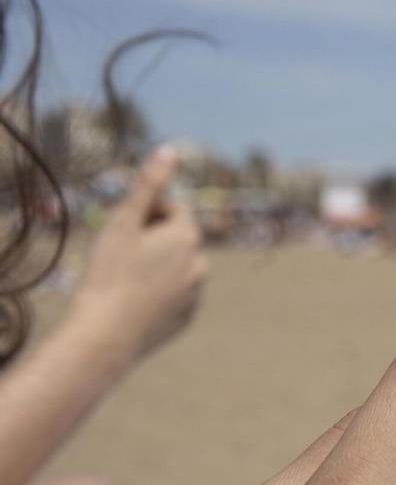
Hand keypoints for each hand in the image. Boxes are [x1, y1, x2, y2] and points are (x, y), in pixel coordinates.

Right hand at [71, 145, 206, 363]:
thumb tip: (170, 150)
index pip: (174, 209)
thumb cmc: (110, 273)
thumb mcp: (124, 221)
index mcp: (189, 237)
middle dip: (152, 239)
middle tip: (120, 254)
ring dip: (155, 265)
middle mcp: (201, 265)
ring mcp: (195, 295)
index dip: (147, 213)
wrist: (106, 334)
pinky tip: (132, 300)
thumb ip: (149, 185)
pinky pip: (172, 296)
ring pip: (175, 268)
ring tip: (124, 279)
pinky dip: (156, 292)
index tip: (124, 228)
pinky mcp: (185, 319)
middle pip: (176, 239)